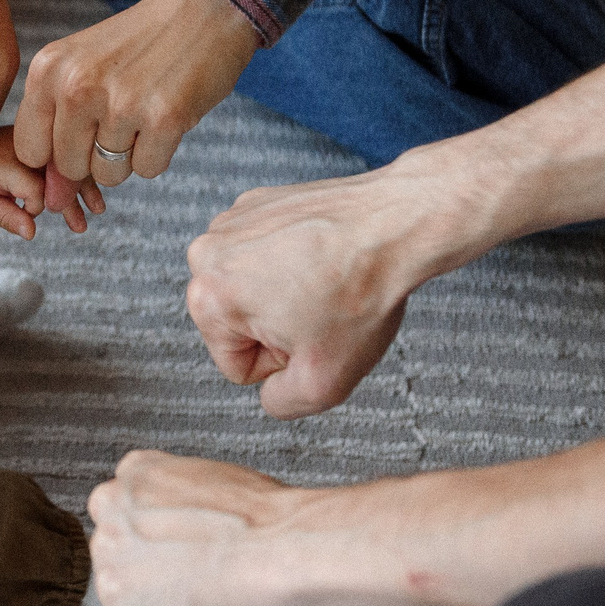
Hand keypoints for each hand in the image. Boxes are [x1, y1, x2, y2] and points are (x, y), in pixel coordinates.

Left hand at [0, 127, 105, 237]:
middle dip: (71, 204)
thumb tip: (32, 235)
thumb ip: (7, 217)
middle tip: (80, 228)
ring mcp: (38, 141)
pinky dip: (77, 176)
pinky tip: (91, 194)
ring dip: (83, 190)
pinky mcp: (43, 139)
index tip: (24, 211)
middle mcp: (28, 148)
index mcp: (12, 162)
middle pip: (60, 178)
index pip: (39, 192)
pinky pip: (64, 158)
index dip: (35, 209)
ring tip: (97, 211)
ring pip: (68, 167)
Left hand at [15, 0, 257, 187]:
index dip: (54, 153)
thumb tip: (50, 203)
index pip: (30, 150)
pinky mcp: (165, 118)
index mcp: (48, 70)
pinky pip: (147, 171)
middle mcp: (77, 86)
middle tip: (120, 114)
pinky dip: (159, 152)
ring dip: (128, 154)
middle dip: (94, 154)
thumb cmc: (136, 46)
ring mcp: (121, 103)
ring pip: (108, 175)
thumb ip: (56, 131)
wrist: (204, 9)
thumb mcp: (81, 70)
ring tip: (142, 111)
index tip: (79, 133)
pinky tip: (165, 114)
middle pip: (69, 168)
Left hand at [86, 451, 302, 605]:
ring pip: (132, 603)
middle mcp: (111, 503)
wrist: (284, 548)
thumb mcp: (216, 485)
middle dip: (162, 581)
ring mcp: (107, 549)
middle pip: (125, 561)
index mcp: (137, 470)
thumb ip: (184, 506)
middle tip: (206, 583)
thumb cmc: (270, 523)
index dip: (170, 548)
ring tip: (212, 598)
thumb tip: (190, 533)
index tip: (197, 557)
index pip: (131, 519)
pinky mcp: (117, 595)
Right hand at [185, 156, 483, 418]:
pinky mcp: (258, 202)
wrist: (396, 226)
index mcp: (208, 298)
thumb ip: (281, 403)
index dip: (283, 362)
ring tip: (326, 281)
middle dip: (281, 326)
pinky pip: (267, 254)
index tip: (313, 334)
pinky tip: (325, 257)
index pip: (237, 366)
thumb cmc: (360, 293)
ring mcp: (232, 222)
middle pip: (240, 324)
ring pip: (252, 288)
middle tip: (323, 310)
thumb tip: (271, 392)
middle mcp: (207, 254)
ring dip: (286, 292)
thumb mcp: (323, 383)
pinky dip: (293, 259)